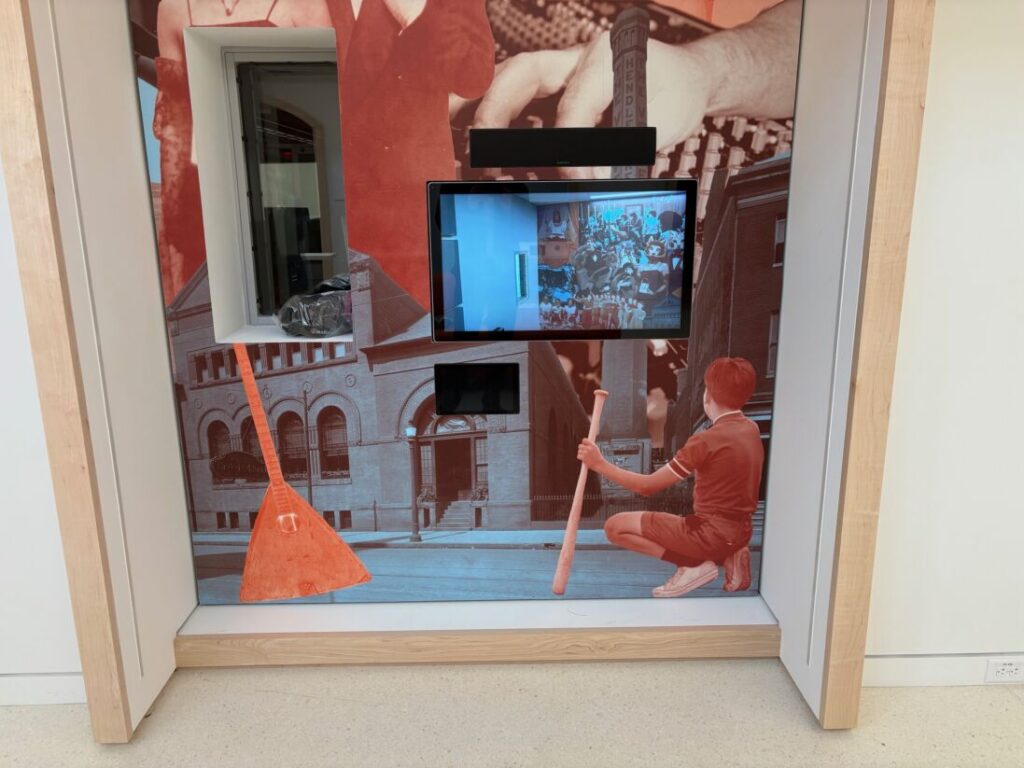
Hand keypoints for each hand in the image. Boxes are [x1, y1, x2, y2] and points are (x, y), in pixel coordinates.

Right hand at [470, 34, 712, 178]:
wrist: (685, 79)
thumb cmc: (676, 93)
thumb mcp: (664, 121)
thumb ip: (627, 148)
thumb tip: (591, 179)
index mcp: (606, 57)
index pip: (573, 105)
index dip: (571, 149)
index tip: (577, 179)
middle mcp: (576, 57)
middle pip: (521, 73)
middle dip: (495, 109)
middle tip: (481, 146)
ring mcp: (560, 71)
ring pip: (510, 81)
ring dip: (485, 111)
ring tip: (467, 143)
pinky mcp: (553, 90)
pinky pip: (517, 100)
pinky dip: (496, 120)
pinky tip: (482, 144)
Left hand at [577, 438, 604, 470]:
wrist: (599, 465)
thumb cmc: (598, 457)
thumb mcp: (596, 449)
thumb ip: (590, 445)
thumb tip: (583, 441)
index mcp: (592, 445)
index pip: (584, 440)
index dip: (583, 442)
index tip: (584, 444)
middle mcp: (589, 448)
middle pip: (580, 446)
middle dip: (581, 449)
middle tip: (584, 452)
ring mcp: (585, 453)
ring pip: (579, 451)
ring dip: (581, 454)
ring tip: (586, 457)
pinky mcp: (583, 458)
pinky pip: (578, 456)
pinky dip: (580, 458)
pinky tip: (584, 459)